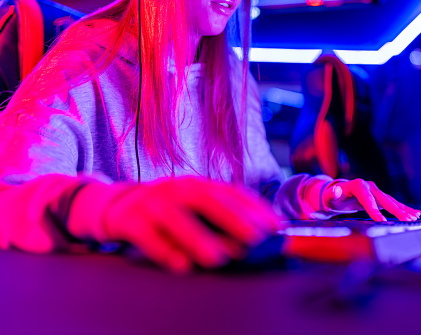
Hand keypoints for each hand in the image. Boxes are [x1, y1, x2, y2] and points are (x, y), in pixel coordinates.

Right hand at [101, 177, 281, 272]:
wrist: (117, 204)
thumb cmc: (166, 209)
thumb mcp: (193, 205)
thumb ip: (220, 217)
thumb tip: (257, 236)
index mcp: (197, 185)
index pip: (230, 192)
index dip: (254, 207)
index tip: (275, 226)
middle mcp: (177, 189)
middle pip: (207, 200)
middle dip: (234, 219)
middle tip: (256, 238)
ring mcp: (152, 203)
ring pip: (176, 219)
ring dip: (198, 238)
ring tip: (219, 258)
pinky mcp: (130, 221)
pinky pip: (147, 237)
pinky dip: (164, 251)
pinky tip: (181, 265)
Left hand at [323, 178, 420, 221]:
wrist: (337, 194)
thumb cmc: (333, 197)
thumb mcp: (329, 196)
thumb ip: (332, 194)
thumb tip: (334, 190)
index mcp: (358, 185)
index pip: (367, 199)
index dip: (374, 210)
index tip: (381, 220)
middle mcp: (370, 186)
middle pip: (384, 199)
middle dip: (396, 210)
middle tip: (407, 219)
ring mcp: (376, 191)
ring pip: (392, 201)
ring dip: (404, 209)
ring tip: (416, 217)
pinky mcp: (379, 197)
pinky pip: (393, 203)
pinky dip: (403, 208)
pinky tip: (415, 213)